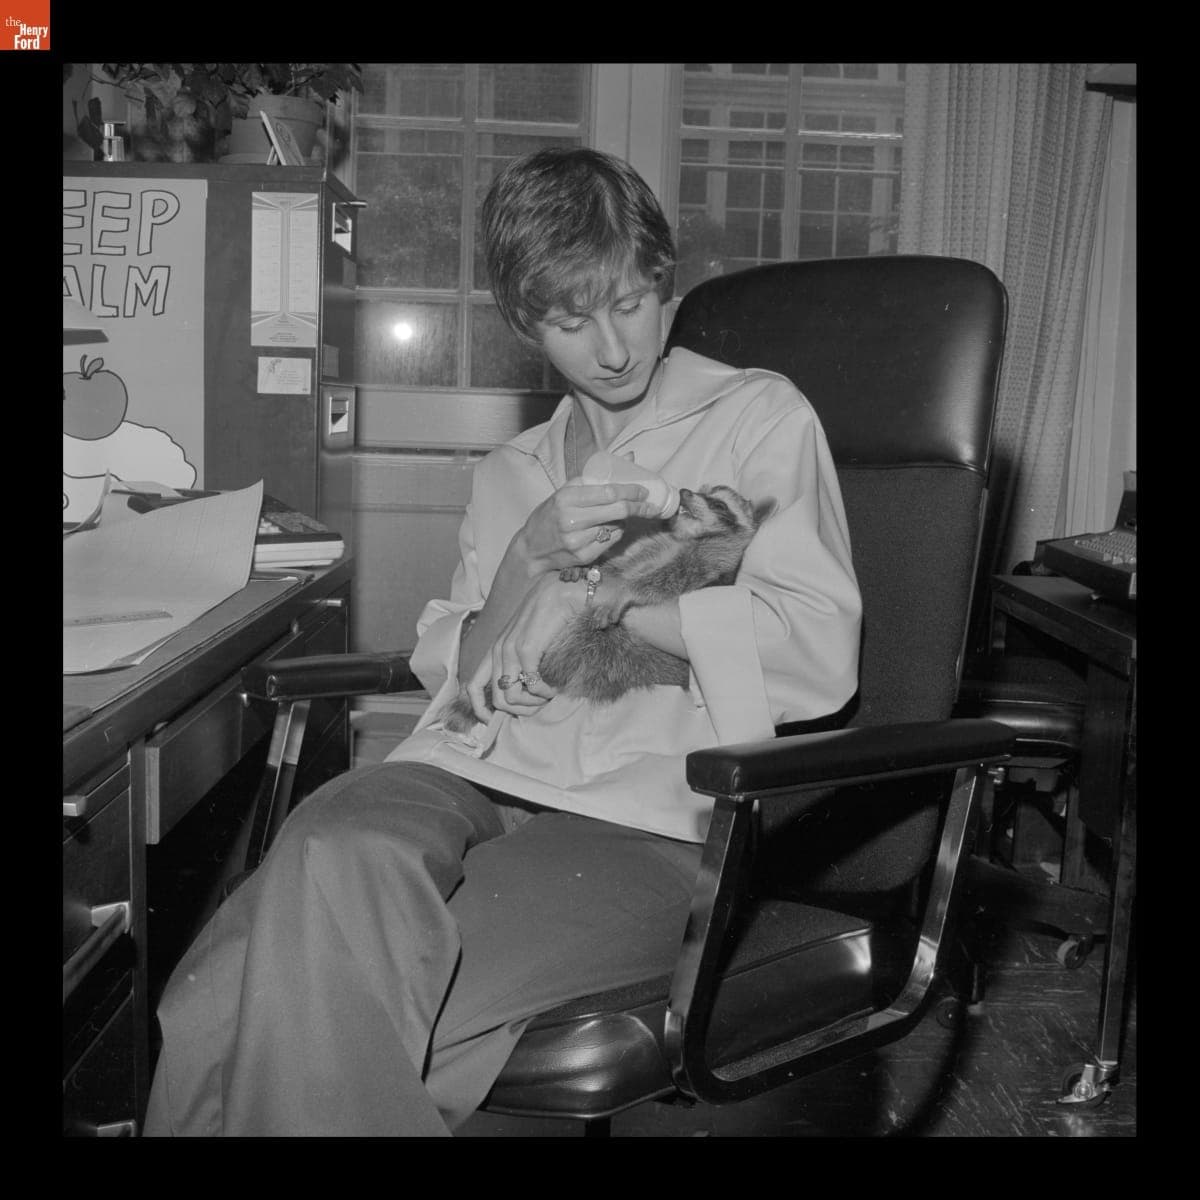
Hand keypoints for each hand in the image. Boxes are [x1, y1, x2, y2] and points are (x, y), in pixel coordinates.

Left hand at [466, 574, 584, 721]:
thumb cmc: (555, 614)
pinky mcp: (526, 647)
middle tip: (541, 706)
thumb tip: (528, 688)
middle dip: (520, 711)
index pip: (472, 687)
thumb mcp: (533, 639)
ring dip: (534, 704)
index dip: (482, 710)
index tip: (499, 721)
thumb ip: (526, 661)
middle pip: (497, 700)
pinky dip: (545, 692)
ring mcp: (510, 648)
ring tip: (550, 695)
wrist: (568, 588)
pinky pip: (531, 684)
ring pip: (511, 697)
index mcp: (497, 649)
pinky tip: (556, 686)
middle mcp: (499, 649)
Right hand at [514, 480, 655, 573]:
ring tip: (618, 516)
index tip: (643, 490)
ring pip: (616, 527)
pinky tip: (607, 529)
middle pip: (618, 511)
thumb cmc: (550, 514)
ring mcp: (578, 541)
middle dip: (639, 507)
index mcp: (566, 498)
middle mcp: (572, 520)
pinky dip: (615, 533)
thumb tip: (629, 457)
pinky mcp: (583, 557)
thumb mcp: (566, 491)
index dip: (630, 491)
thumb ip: (596, 476)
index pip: (608, 493)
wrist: (531, 548)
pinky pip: (611, 541)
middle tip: (649, 505)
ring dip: (624, 520)